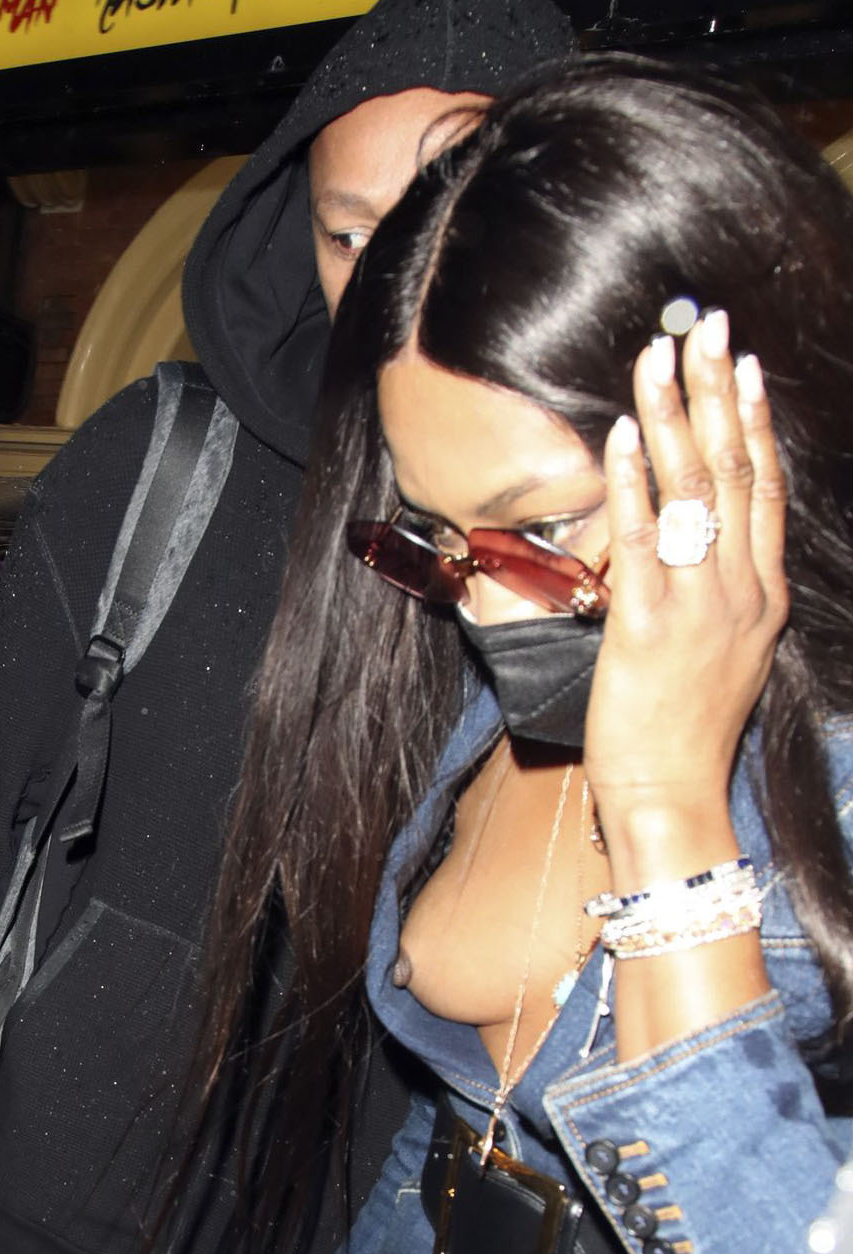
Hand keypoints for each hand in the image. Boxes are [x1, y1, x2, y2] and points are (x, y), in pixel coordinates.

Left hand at [587, 311, 787, 851]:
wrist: (674, 794)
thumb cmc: (689, 733)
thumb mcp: (730, 657)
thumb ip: (725, 599)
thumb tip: (708, 554)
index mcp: (764, 595)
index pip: (766, 489)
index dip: (753, 421)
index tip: (742, 366)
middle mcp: (741, 591)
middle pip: (734, 470)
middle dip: (717, 393)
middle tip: (704, 328)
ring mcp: (699, 606)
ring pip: (692, 492)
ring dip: (672, 417)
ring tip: (658, 357)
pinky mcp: (648, 626)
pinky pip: (642, 540)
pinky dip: (631, 482)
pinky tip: (619, 434)